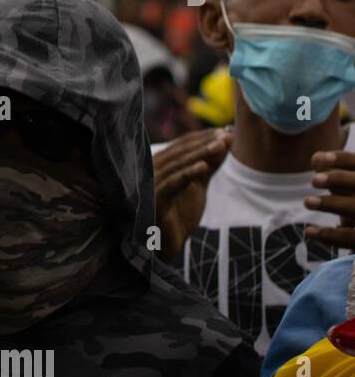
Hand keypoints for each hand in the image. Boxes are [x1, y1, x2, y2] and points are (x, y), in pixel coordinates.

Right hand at [153, 127, 231, 257]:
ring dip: (200, 154)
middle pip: (180, 152)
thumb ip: (207, 165)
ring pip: (177, 165)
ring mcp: (151, 185)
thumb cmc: (179, 215)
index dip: (203, 137)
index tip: (226, 131)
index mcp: (160, 166)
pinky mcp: (154, 200)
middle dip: (204, 142)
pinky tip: (204, 166)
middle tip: (225, 135)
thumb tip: (224, 143)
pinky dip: (188, 174)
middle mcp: (152, 171)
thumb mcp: (198, 186)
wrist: (167, 244)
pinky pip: (172, 184)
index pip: (182, 146)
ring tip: (220, 145)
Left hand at [304, 150, 354, 248]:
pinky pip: (349, 237)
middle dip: (339, 179)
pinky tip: (309, 231)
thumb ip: (330, 171)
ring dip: (331, 204)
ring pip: (354, 209)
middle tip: (313, 180)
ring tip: (307, 201)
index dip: (342, 159)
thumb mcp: (344, 185)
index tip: (319, 157)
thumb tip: (316, 158)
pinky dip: (329, 235)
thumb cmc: (351, 200)